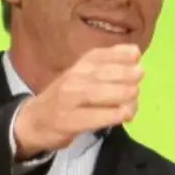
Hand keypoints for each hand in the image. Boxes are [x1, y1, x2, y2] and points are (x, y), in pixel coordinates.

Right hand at [13, 43, 142, 159]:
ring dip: (121, 94)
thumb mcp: (83, 77)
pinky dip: (112, 115)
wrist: (34, 121)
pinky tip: (125, 115)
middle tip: (140, 75)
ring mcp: (69, 101)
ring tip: (134, 96)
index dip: (119, 54)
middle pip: (100, 73)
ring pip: (97, 94)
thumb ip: (107, 66)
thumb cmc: (67, 98)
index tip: (136, 55)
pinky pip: (93, 117)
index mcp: (78, 67)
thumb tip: (134, 52)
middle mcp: (73, 80)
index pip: (99, 55)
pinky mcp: (68, 122)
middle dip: (124, 73)